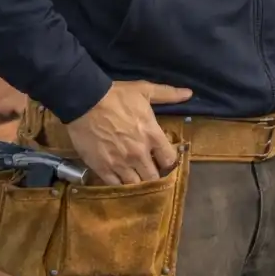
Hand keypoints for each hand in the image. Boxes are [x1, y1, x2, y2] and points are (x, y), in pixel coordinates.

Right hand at [63, 79, 192, 184]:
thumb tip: (189, 94)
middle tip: (149, 170)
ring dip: (137, 182)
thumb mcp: (145, 90)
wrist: (85, 101)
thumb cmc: (116, 96)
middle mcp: (139, 153)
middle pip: (153, 177)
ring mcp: (120, 163)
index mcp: (152, 135)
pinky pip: (115, 185)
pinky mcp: (102, 168)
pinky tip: (119, 179)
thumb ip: (168, 94)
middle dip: (153, 175)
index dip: (168, 162)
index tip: (164, 161)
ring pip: (135, 185)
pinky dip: (119, 185)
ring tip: (135, 177)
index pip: (169, 160)